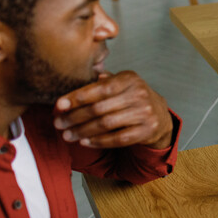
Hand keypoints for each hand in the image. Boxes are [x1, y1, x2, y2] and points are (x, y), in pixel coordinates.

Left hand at [53, 71, 173, 149]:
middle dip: (75, 117)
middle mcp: (139, 94)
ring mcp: (145, 113)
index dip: (77, 97)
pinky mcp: (146, 131)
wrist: (159, 114)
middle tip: (58, 123)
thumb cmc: (132, 97)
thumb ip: (103, 80)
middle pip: (100, 108)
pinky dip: (98, 142)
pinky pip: (117, 139)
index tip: (59, 106)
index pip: (100, 88)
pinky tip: (84, 142)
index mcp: (130, 79)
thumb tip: (82, 76)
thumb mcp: (121, 83)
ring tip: (67, 135)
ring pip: (106, 124)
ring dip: (83, 131)